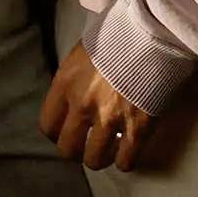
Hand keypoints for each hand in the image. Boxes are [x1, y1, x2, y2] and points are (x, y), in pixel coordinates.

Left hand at [40, 42, 153, 172]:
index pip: (47, 124)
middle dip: (76, 149)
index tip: (66, 131)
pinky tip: (128, 151)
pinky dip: (125, 160)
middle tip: (87, 144)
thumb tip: (71, 101)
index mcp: (65, 83)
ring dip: (100, 157)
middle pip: (67, 149)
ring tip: (108, 149)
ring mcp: (109, 119)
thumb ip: (72, 81)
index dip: (56, 133)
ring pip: (94, 160)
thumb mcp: (81, 54)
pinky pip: (126, 162)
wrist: (149, 34)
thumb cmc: (114, 37)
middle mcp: (82, 105)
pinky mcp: (137, 129)